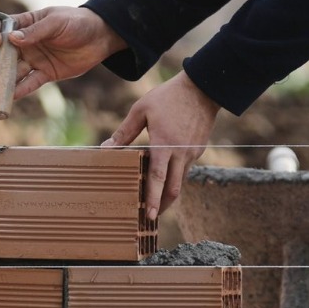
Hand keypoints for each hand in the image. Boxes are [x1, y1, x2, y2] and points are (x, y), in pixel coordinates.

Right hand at [0, 5, 125, 100]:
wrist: (100, 37)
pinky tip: (11, 97)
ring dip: (1, 82)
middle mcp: (26, 43)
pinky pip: (30, 82)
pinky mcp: (46, 73)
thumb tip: (13, 39)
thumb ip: (36, 31)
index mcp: (26, 24)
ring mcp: (35, 59)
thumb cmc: (77, 22)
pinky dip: (20, 90)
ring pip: (14, 72)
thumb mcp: (56, 22)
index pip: (2, 28)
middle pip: (3, 54)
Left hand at [103, 68, 219, 218]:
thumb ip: (125, 132)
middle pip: (173, 188)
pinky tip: (166, 177)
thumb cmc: (168, 97)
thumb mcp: (141, 110)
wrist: (202, 88)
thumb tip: (107, 149)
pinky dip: (175, 177)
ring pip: (180, 181)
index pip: (157, 178)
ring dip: (169, 193)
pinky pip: (185, 169)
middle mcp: (180, 153)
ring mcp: (191, 153)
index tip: (149, 215)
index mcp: (164, 144)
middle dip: (163, 205)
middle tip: (152, 218)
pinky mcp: (198, 150)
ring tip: (157, 202)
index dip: (153, 198)